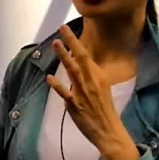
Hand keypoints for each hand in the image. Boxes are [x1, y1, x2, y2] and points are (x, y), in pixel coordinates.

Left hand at [46, 25, 138, 159]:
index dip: (76, 42)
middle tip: (62, 28)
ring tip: (56, 43)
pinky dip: (56, 85)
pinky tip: (49, 77)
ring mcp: (83, 93)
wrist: (109, 131)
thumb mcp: (101, 88)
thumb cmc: (104, 110)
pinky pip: (65, 92)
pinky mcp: (75, 105)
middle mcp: (92, 82)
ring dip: (64, 56)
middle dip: (71, 42)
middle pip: (82, 57)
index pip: (86, 56)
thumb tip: (80, 65)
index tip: (67, 30)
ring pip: (72, 70)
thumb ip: (90, 76)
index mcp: (100, 77)